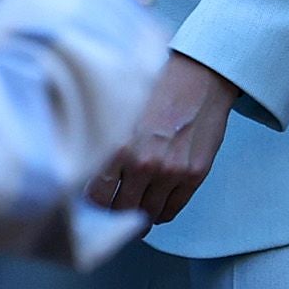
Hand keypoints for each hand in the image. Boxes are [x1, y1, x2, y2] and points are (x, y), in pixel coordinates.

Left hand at [88, 53, 238, 225]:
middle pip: (122, 209)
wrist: (197, 75)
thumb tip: (90, 176)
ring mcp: (171, 172)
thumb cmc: (155, 89)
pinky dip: (161, 210)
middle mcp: (143, 163)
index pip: (96, 196)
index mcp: (118, 146)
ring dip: (140, 212)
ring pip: (148, 213)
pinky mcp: (194, 175)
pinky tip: (155, 200)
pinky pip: (172, 210)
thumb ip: (107, 146)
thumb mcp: (120, 112)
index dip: (94, 200)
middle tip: (114, 202)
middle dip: (116, 208)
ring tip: (135, 201)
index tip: (95, 198)